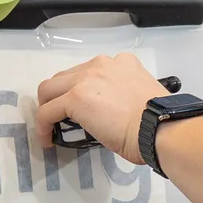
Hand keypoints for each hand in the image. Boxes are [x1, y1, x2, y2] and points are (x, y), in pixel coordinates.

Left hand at [35, 53, 169, 162]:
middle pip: (66, 77)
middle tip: (60, 116)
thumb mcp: (142, 97)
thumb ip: (125, 96)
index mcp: (122, 63)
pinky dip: (43, 126)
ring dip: (47, 107)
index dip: (81, 90)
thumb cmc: (160, 122)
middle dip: (59, 96)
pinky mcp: (75, 98)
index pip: (90, 72)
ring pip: (50, 89)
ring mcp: (86, 79)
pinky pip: (47, 111)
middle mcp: (102, 64)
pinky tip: (46, 139)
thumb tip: (116, 114)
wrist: (160, 128)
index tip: (82, 108)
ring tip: (50, 127)